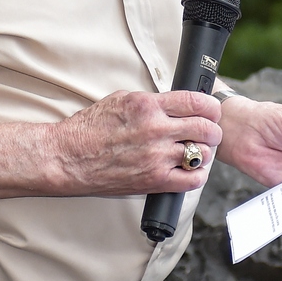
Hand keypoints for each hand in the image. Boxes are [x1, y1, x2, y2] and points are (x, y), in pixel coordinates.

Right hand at [52, 89, 224, 196]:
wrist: (69, 157)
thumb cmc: (90, 128)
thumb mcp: (121, 100)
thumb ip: (152, 101)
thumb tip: (177, 103)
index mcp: (147, 105)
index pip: (197, 102)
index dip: (211, 106)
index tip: (212, 110)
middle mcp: (156, 130)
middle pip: (206, 128)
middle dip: (212, 129)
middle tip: (208, 131)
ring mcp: (157, 157)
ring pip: (202, 154)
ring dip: (202, 152)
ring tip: (193, 151)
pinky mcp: (155, 180)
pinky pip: (193, 180)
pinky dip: (196, 174)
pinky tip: (187, 169)